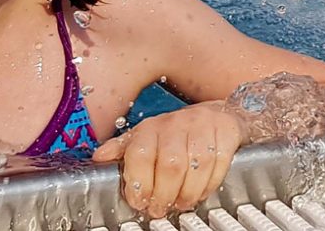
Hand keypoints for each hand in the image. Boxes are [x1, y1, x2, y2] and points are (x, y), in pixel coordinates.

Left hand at [92, 102, 246, 217]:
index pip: (140, 154)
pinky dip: (210, 184)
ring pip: (196, 166)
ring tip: (181, 204)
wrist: (217, 114)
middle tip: (160, 209)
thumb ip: (122, 149)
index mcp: (150, 128)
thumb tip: (98, 158)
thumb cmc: (176, 132)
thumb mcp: (145, 137)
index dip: (139, 183)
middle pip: (170, 165)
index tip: (139, 202)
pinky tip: (201, 192)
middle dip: (165, 194)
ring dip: (188, 192)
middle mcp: (176, 124)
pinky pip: (219, 163)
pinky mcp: (226, 133)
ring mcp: (203, 127)